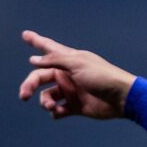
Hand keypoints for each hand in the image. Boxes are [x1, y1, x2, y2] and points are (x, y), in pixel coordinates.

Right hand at [18, 30, 135, 119]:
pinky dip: (55, 112)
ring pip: (48, 96)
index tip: (25, 34)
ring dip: (45, 102)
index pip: (49, 48)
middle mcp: (67, 75)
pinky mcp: (77, 107)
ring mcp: (72, 91)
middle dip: (30, 85)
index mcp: (68, 60)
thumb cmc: (102, 76)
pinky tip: (59, 112)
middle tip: (24, 94)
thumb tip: (33, 61)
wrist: (122, 98)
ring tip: (51, 106)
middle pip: (40, 78)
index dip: (37, 42)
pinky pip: (59, 110)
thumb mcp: (77, 64)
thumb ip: (55, 60)